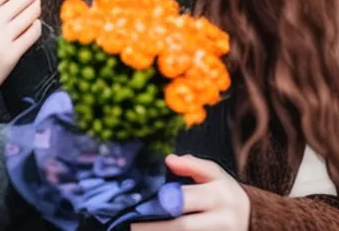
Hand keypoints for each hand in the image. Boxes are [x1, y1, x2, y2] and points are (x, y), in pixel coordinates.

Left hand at [131, 154, 249, 230]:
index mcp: (219, 196)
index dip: (159, 202)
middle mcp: (223, 221)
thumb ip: (192, 164)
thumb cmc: (224, 193)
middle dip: (154, 226)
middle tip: (131, 225)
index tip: (137, 204)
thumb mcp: (214, 174)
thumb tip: (168, 159)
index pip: (183, 199)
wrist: (252, 220)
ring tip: (137, 229)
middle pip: (181, 226)